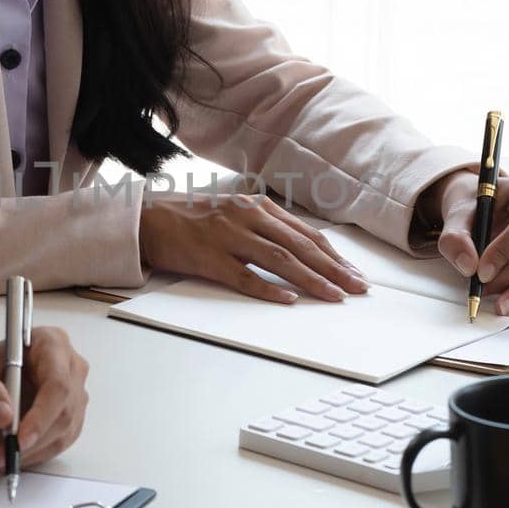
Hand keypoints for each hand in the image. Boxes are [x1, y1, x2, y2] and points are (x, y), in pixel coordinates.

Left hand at [0, 327, 89, 473]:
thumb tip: (3, 415)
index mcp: (50, 343)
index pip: (57, 383)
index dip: (42, 415)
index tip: (20, 439)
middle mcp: (68, 367)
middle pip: (64, 412)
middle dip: (31, 442)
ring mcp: (71, 395)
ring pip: (62, 434)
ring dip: (28, 454)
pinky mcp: (67, 419)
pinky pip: (56, 445)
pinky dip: (30, 457)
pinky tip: (3, 457)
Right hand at [139, 193, 367, 302]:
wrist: (151, 219)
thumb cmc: (196, 220)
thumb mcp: (238, 214)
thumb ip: (268, 228)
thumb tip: (304, 252)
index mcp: (259, 208)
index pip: (306, 234)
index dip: (334, 256)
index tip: (355, 273)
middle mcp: (248, 218)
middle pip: (300, 246)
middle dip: (333, 269)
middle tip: (357, 288)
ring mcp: (229, 237)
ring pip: (279, 260)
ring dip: (310, 280)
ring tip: (332, 296)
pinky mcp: (209, 257)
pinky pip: (244, 276)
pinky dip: (267, 289)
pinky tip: (287, 300)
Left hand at [426, 172, 508, 315]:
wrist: (486, 206)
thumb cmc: (477, 204)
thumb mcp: (458, 213)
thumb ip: (455, 236)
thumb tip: (468, 265)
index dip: (503, 253)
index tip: (481, 271)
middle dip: (507, 276)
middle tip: (481, 285)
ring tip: (488, 291)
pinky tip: (504, 296)